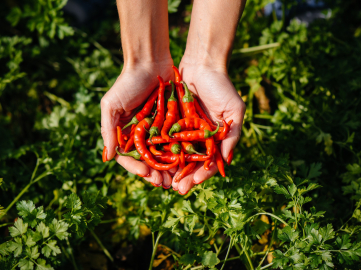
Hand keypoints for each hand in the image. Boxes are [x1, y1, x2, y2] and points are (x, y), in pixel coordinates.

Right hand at [101, 60, 176, 186]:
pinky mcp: (173, 124)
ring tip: (174, 180)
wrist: (150, 62)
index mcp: (125, 133)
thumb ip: (108, 130)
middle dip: (154, 173)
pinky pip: (176, 142)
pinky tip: (185, 164)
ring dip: (168, 169)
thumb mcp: (111, 105)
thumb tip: (107, 158)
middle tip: (163, 183)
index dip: (135, 168)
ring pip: (163, 155)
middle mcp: (141, 135)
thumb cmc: (127, 83)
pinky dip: (180, 154)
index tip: (145, 174)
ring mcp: (158, 130)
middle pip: (147, 160)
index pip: (128, 157)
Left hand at [171, 59, 245, 194]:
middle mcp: (198, 138)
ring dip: (170, 169)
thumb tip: (227, 161)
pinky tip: (152, 162)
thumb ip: (232, 135)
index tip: (193, 182)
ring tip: (162, 181)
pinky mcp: (169, 123)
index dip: (202, 174)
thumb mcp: (233, 109)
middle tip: (176, 188)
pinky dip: (159, 151)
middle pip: (191, 163)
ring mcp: (183, 131)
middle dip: (184, 177)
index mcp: (214, 139)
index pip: (209, 162)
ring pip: (176, 155)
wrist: (201, 64)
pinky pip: (164, 140)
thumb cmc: (221, 86)